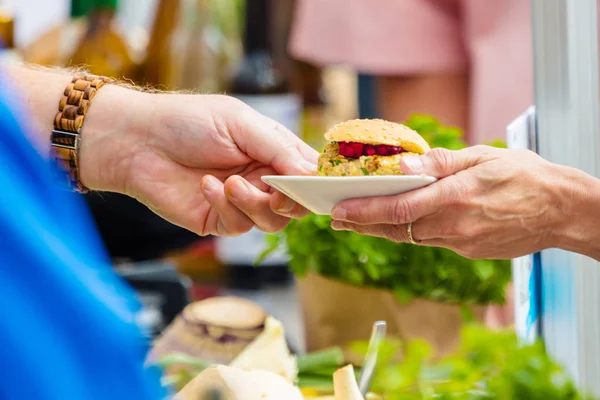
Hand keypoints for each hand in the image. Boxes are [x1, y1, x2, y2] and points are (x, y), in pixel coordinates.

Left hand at [80, 87, 316, 235]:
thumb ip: (279, 150)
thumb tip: (312, 174)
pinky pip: (238, 226)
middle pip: (295, 203)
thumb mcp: (240, 124)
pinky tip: (206, 186)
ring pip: (271, 221)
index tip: (314, 186)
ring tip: (230, 183)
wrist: (136, 142)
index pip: (308, 172)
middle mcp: (261, 178)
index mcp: (272, 151)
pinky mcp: (217, 219)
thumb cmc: (187, 122)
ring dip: (254, 204)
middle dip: (289, 201)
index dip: (315, 183)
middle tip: (275, 192)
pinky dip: (225, 206)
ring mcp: (240, 201)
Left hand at [330, 145, 571, 259]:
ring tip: (360, 221)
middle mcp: (453, 225)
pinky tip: (403, 223)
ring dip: (383, 230)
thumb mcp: (483, 156)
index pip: (397, 209)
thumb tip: (401, 166)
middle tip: (336, 220)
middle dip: (362, 225)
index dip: (362, 213)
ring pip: (411, 238)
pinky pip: (433, 241)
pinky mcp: (469, 251)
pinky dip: (413, 232)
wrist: (563, 211)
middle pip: (396, 229)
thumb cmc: (526, 176)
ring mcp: (461, 243)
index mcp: (454, 197)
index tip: (337, 212)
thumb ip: (439, 162)